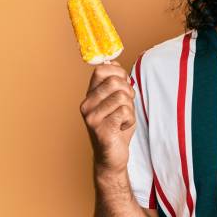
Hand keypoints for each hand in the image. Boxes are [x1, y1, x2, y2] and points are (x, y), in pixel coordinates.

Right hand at [79, 60, 136, 174]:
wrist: (113, 155)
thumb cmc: (118, 126)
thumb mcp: (118, 100)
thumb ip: (116, 82)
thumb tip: (113, 61)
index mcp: (90, 95)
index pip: (101, 70)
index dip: (119, 72)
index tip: (124, 84)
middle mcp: (86, 104)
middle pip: (115, 81)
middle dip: (128, 92)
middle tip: (126, 106)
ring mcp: (92, 117)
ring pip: (122, 97)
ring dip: (130, 108)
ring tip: (123, 119)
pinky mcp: (101, 129)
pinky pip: (124, 112)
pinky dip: (130, 119)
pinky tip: (122, 127)